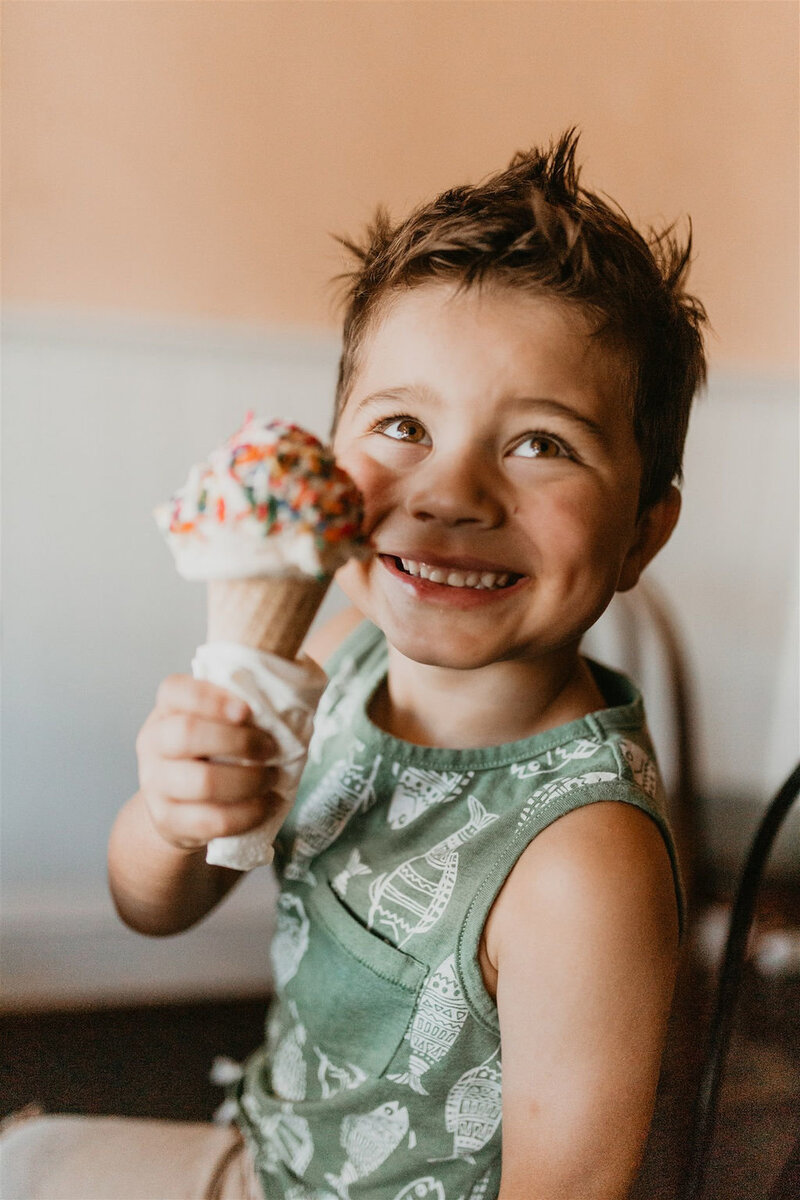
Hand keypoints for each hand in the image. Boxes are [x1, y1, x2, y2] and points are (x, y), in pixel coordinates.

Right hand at [136, 675, 281, 851]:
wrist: (178, 805)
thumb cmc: (213, 751)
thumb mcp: (218, 722)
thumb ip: (245, 703)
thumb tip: (296, 689)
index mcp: (167, 709)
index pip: (175, 690)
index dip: (211, 698)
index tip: (247, 710)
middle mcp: (153, 742)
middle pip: (186, 734)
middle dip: (239, 741)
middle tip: (270, 749)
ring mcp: (156, 783)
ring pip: (201, 782)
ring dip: (249, 781)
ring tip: (273, 778)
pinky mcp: (168, 820)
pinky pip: (211, 820)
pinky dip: (248, 814)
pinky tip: (267, 805)